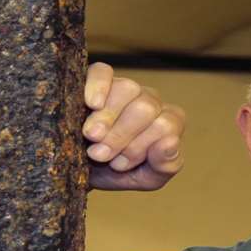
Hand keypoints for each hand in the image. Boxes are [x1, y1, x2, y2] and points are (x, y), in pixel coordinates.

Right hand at [83, 62, 185, 190]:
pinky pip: (102, 72)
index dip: (139, 147)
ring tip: (91, 137)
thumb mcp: (145, 179)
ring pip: (127, 89)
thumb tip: (171, 141)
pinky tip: (91, 104)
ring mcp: (126, 87)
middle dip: (120, 137)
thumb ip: (165, 165)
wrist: (79, 168)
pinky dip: (97, 87)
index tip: (118, 165)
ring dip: (106, 118)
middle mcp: (150, 101)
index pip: (166, 126)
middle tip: (99, 155)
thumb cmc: (116, 172)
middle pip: (145, 108)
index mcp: (168, 123)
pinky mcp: (98, 77)